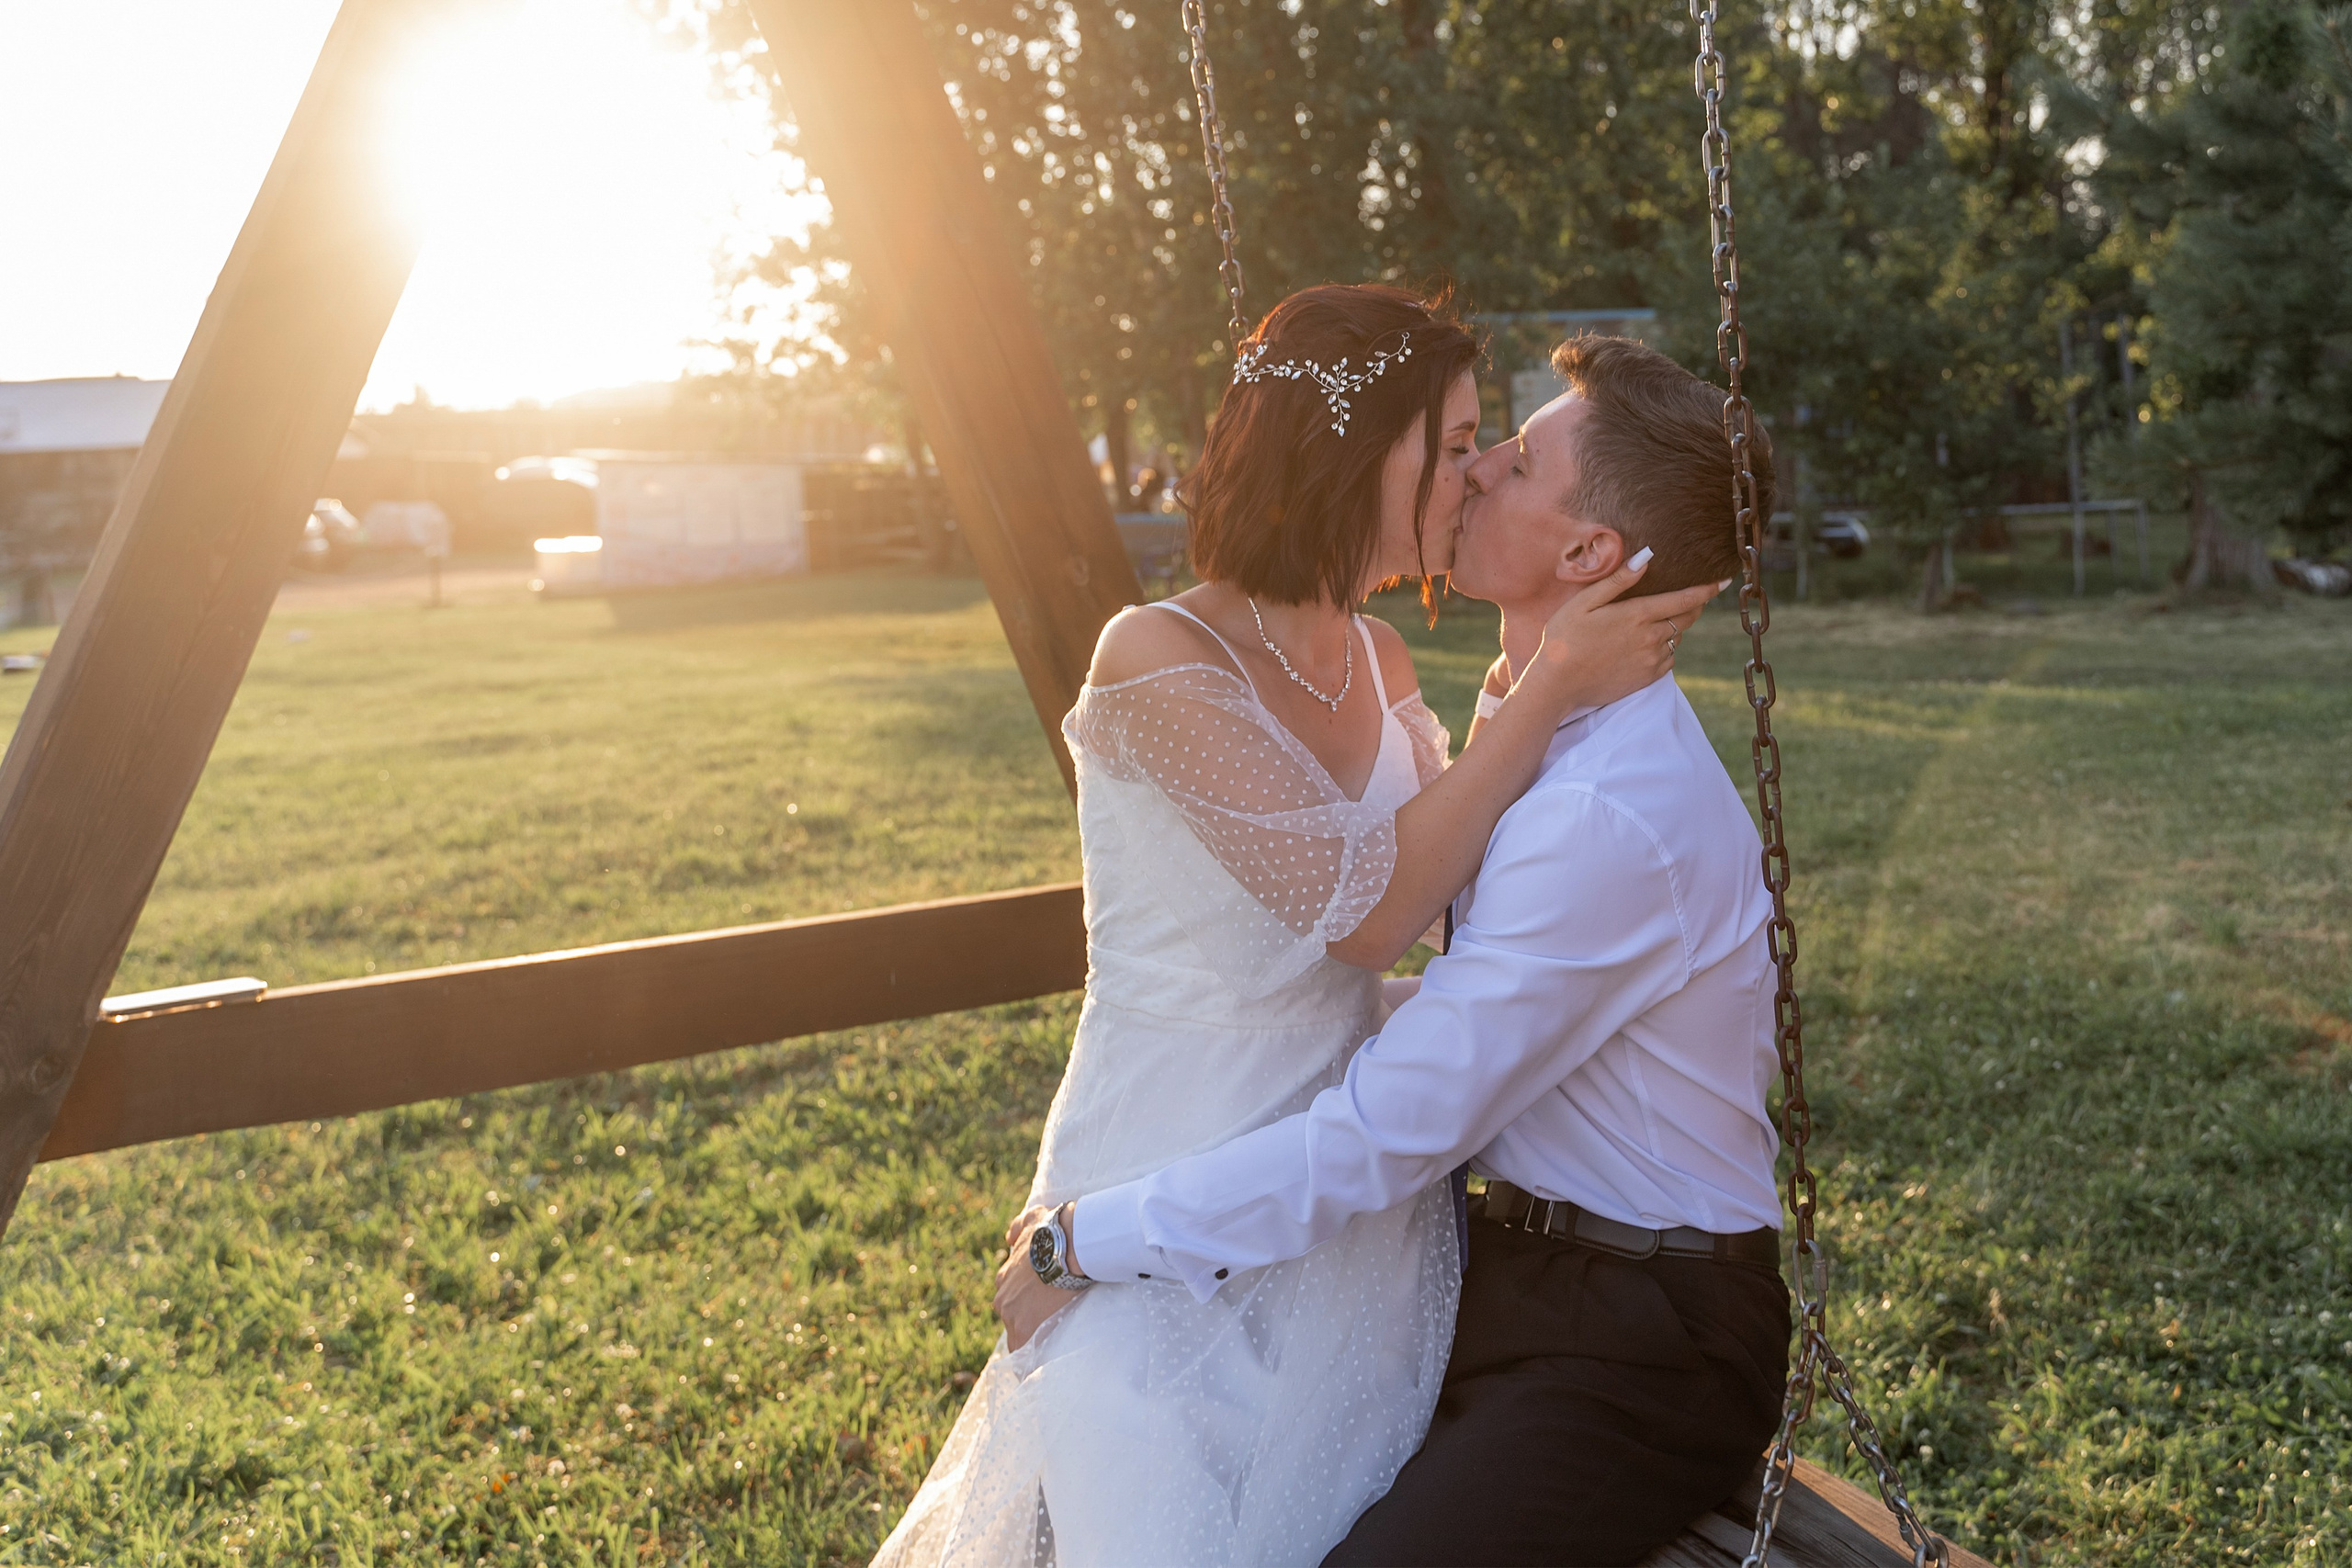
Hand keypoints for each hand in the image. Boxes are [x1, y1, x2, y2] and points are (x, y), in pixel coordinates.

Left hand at [994, 1204, 1080, 1350]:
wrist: (1067, 1244)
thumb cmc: (1053, 1230)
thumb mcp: (1031, 1219)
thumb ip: (1018, 1227)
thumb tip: (1009, 1238)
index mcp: (1004, 1277)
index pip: (1011, 1297)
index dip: (1025, 1302)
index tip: (1040, 1304)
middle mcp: (1002, 1297)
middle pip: (1012, 1317)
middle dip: (1027, 1321)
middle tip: (1051, 1322)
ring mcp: (1011, 1314)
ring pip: (1017, 1335)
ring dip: (1030, 1339)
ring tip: (1048, 1347)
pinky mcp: (1025, 1328)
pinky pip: (1023, 1351)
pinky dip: (1029, 1359)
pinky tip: (1035, 1367)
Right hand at [1519, 554, 1725, 713]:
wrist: (1557, 684)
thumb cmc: (1564, 638)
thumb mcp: (1583, 603)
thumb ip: (1617, 581)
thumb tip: (1645, 558)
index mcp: (1637, 615)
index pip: (1684, 599)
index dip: (1706, 589)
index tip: (1723, 581)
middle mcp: (1651, 638)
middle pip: (1687, 617)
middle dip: (1694, 605)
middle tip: (1694, 596)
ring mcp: (1652, 660)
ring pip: (1677, 638)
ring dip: (1673, 628)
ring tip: (1650, 624)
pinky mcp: (1648, 678)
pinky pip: (1669, 659)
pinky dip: (1664, 649)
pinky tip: (1642, 646)